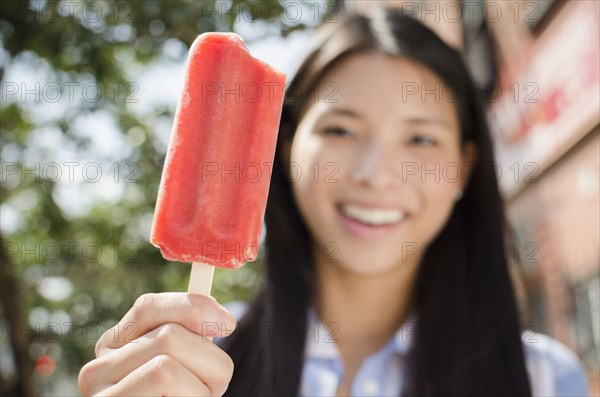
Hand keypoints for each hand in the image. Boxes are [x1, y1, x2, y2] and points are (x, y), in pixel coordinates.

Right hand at [78, 292, 236, 395]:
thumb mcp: (189, 369)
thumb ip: (192, 338)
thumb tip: (223, 319)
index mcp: (115, 349)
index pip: (148, 306)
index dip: (193, 308)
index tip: (229, 324)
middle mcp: (98, 370)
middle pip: (169, 336)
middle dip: (207, 361)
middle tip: (207, 387)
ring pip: (167, 366)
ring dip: (201, 389)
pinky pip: (166, 383)